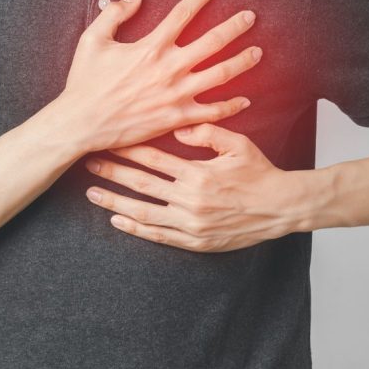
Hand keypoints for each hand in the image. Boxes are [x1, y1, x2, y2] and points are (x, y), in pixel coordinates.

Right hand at [58, 0, 261, 151]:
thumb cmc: (84, 82)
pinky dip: (231, 105)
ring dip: (242, 61)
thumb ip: (114, 14)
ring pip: (220, 75)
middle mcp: (169, 68)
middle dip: (235, 26)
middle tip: (251, 16)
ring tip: (258, 52)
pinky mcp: (177, 118)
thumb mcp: (92, 40)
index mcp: (150, 47)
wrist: (81, 123)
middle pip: (212, 42)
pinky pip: (212, 112)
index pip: (182, 14)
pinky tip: (245, 98)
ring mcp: (176, 94)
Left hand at [84, 123, 302, 252]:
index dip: (127, 149)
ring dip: (114, 202)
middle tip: (88, 162)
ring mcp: (190, 223)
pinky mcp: (195, 241)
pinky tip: (117, 221)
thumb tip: (179, 127)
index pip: (153, 158)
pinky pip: (158, 235)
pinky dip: (135, 229)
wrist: (280, 207)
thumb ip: (208, 133)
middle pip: (141, 184)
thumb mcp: (238, 144)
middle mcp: (189, 199)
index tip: (107, 141)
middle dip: (112, 172)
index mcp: (197, 173)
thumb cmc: (260, 173)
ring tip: (92, 193)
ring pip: (143, 212)